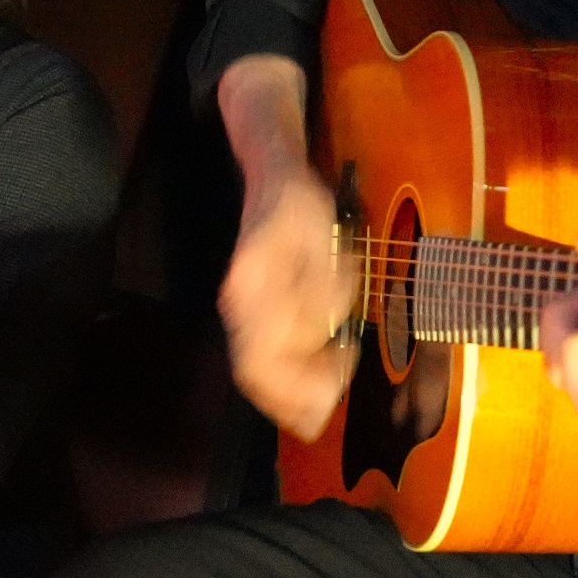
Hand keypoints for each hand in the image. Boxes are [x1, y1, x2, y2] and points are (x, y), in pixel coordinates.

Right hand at [223, 166, 358, 435]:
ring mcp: (240, 313)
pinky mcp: (252, 315)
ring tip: (339, 371)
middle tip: (338, 392)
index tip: (335, 385)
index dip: (294, 386)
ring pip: (261, 370)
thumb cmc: (301, 205)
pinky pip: (266, 356)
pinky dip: (297, 369)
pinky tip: (328, 360)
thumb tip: (326, 328)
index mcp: (251, 288)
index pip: (259, 359)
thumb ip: (322, 285)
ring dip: (300, 383)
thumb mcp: (322, 236)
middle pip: (255, 374)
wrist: (273, 180)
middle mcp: (238, 306)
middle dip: (296, 397)